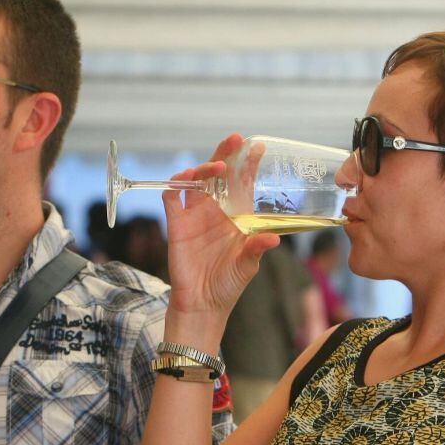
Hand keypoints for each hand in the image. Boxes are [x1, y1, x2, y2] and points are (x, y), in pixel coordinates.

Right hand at [163, 133, 278, 318]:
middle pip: (218, 174)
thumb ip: (256, 248)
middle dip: (225, 154)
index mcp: (235, 215)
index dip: (248, 164)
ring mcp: (194, 215)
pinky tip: (183, 180)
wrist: (203, 305)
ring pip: (195, 180)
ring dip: (203, 168)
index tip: (258, 147)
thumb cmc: (228, 284)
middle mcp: (215, 210)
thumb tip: (273, 238)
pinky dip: (174, 185)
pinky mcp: (176, 225)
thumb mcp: (248, 265)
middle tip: (235, 139)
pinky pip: (171, 198)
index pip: (242, 182)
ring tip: (217, 168)